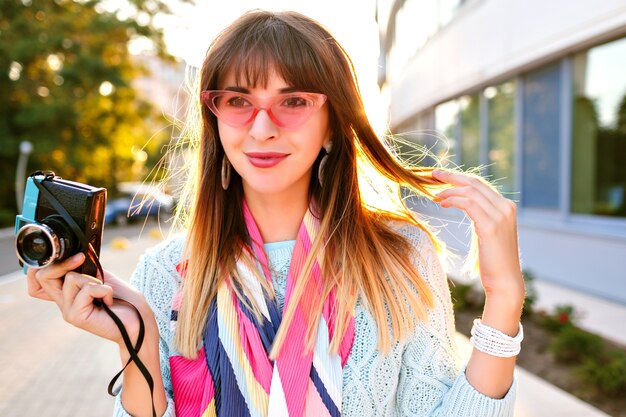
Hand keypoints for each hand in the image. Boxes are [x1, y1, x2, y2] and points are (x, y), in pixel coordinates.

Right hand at [26, 253, 152, 346]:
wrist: (139, 321)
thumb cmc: (124, 300)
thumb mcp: (102, 278)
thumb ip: (86, 269)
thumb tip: (77, 252)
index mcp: (67, 293)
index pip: (36, 281)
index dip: (39, 267)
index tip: (62, 255)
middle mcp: (63, 303)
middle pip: (43, 277)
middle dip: (62, 263)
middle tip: (80, 259)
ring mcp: (68, 311)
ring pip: (71, 279)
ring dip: (94, 280)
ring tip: (105, 293)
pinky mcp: (76, 317)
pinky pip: (87, 290)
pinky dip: (103, 290)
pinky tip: (108, 301)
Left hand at [432, 170, 524, 306]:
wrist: (505, 281)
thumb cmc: (493, 261)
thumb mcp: (489, 232)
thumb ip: (482, 216)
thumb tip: (466, 205)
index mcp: (506, 207)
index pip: (480, 185)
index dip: (460, 178)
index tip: (442, 176)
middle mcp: (506, 207)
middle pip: (475, 183)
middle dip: (452, 177)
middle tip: (433, 174)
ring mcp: (501, 215)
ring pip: (470, 191)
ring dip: (449, 190)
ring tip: (435, 196)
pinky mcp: (491, 226)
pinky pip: (468, 204)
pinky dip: (452, 200)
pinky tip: (442, 204)